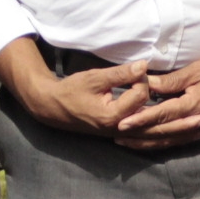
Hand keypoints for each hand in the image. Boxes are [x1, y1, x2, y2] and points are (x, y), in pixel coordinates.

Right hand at [14, 55, 156, 139]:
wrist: (53, 107)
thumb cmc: (71, 91)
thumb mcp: (95, 78)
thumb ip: (121, 73)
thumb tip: (143, 66)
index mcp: (113, 116)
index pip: (141, 94)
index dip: (141, 78)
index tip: (133, 69)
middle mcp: (118, 129)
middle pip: (147, 107)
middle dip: (145, 89)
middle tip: (137, 77)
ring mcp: (118, 133)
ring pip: (144, 118)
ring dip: (145, 101)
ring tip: (138, 86)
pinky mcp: (117, 132)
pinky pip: (137, 123)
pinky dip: (141, 110)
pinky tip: (137, 99)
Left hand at [113, 52, 199, 151]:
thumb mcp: (196, 70)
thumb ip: (171, 80)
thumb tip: (147, 84)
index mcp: (193, 104)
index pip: (162, 114)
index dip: (141, 118)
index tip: (123, 123)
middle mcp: (194, 119)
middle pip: (162, 130)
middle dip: (138, 133)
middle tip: (117, 135)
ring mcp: (198, 125)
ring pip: (168, 138)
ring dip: (146, 140)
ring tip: (126, 140)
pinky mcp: (199, 126)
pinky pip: (177, 138)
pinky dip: (161, 140)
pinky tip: (147, 141)